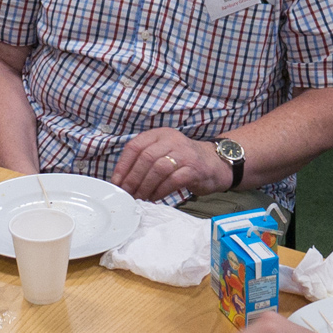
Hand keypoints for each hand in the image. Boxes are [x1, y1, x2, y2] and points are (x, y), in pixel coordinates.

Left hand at [109, 129, 228, 202]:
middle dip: (133, 178)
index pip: (135, 146)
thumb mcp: (163, 152)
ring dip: (145, 186)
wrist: (215, 163)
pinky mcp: (194, 168)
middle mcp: (172, 140)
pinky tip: (155, 197)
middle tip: (127, 193)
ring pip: (158, 168)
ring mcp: (185, 153)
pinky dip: (160, 191)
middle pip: (146, 157)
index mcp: (160, 134)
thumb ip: (144, 161)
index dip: (122, 166)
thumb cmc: (184, 161)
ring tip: (140, 197)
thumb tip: (121, 180)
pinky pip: (173, 180)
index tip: (117, 182)